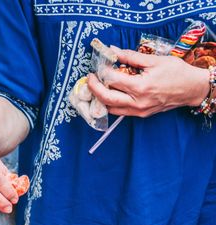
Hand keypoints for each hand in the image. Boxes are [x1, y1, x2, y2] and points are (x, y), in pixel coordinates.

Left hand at [87, 47, 209, 117]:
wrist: (192, 89)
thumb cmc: (177, 72)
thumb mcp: (155, 60)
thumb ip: (131, 57)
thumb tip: (114, 51)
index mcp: (141, 87)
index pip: (113, 80)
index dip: (102, 72)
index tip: (98, 66)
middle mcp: (138, 102)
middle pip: (106, 98)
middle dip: (94, 88)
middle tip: (90, 78)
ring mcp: (139, 111)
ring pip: (110, 109)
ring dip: (100, 98)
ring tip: (98, 86)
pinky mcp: (141, 115)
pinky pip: (120, 112)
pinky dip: (111, 104)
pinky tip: (109, 94)